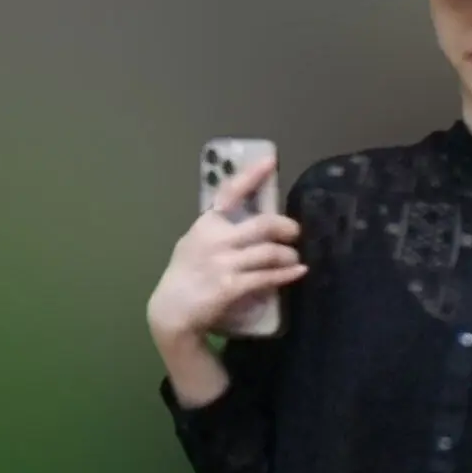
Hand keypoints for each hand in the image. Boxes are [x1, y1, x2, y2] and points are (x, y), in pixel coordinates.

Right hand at [147, 153, 306, 339]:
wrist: (172, 311)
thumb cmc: (186, 275)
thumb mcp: (195, 243)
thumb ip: (218, 231)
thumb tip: (249, 221)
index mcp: (206, 224)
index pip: (230, 192)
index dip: (252, 176)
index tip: (271, 161)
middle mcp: (215, 239)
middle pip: (263, 225)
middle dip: (286, 227)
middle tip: (294, 232)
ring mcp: (224, 263)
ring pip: (270, 252)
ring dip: (288, 255)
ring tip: (294, 257)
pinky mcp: (232, 286)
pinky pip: (267, 277)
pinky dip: (287, 274)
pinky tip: (299, 272)